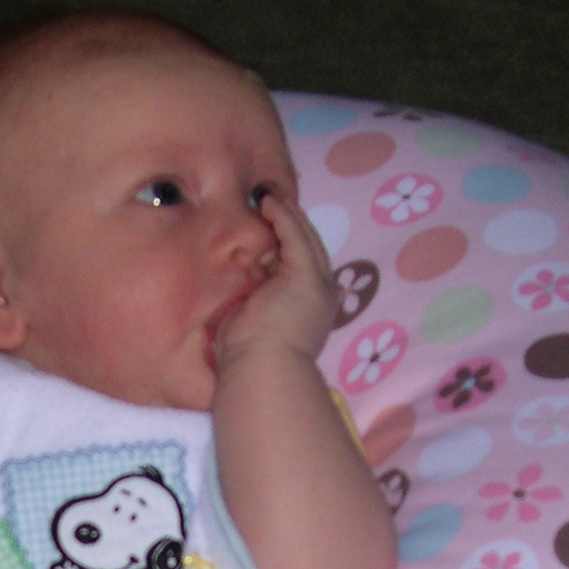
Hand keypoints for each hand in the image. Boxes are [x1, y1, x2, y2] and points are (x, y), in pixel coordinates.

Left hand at [214, 188, 337, 372]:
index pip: (301, 269)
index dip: (287, 246)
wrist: (261, 372)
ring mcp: (317, 285)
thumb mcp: (252, 322)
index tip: (269, 230)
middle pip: (310, 249)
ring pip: (306, 240)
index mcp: (308, 310)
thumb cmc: (249, 360)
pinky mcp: (306, 276)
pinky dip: (283, 217)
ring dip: (289, 215)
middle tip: (273, 200)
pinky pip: (296, 237)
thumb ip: (255, 299)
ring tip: (270, 196)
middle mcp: (319, 296)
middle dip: (293, 224)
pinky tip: (269, 202)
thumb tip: (248, 282)